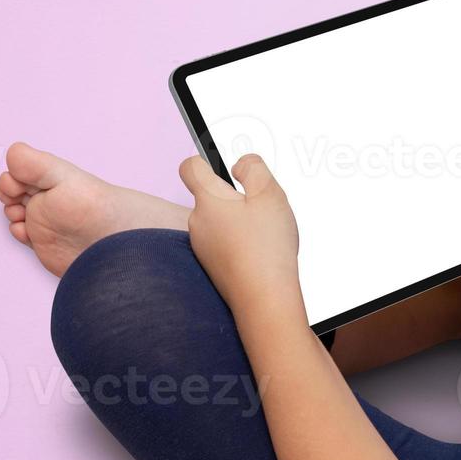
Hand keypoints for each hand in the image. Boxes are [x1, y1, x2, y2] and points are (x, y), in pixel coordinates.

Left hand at [179, 154, 302, 317]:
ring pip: (219, 222)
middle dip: (235, 197)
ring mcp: (202, 246)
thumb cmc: (266, 249)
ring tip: (265, 233)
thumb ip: (254, 168)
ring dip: (239, 222)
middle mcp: (197, 222)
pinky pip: (224, 243)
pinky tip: (260, 252)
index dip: (206, 160)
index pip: (190, 167)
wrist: (263, 299)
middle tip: (261, 207)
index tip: (225, 166)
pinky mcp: (212, 265)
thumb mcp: (270, 194)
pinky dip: (240, 243)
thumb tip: (240, 163)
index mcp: (208, 200)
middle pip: (211, 196)